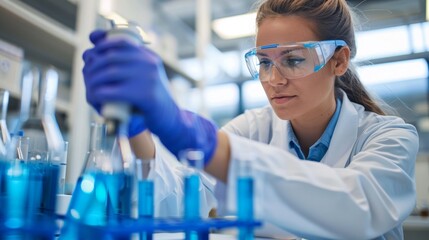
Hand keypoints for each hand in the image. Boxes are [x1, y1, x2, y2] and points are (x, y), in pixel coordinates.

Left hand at [83, 30, 217, 164]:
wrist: (171, 119)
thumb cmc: (150, 100)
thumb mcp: (142, 78)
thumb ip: (124, 66)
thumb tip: (88, 53)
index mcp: (149, 57)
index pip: (122, 41)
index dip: (102, 45)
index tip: (90, 53)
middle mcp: (150, 64)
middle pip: (112, 57)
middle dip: (94, 66)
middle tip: (87, 76)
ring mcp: (149, 78)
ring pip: (110, 72)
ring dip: (93, 80)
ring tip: (90, 89)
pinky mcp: (146, 96)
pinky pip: (114, 91)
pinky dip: (99, 94)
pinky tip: (95, 98)